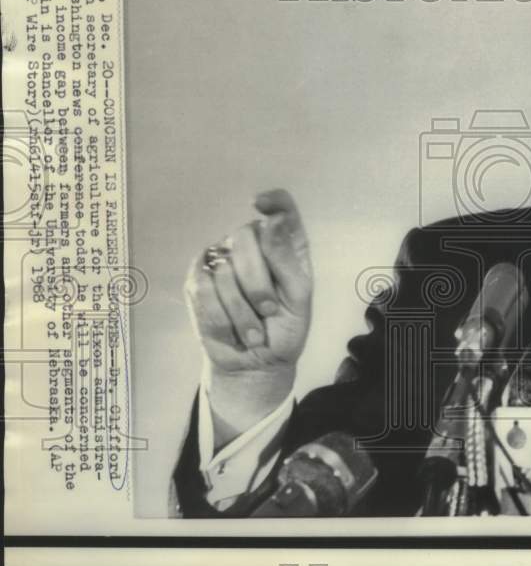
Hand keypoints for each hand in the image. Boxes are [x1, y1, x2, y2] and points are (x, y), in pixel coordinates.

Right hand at [184, 188, 312, 443]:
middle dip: (257, 282)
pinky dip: (222, 317)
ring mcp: (221, 260)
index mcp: (283, 244)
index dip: (273, 201)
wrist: (258, 364)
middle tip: (268, 310)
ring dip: (242, 310)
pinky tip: (233, 331)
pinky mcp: (197, 282)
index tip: (262, 205)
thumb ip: (286, 259)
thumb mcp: (298, 297)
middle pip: (244, 237)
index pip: (281, 207)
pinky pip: (203, 290)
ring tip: (254, 330)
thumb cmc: (285, 328)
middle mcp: (250, 245)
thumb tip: (271, 221)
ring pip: (223, 269)